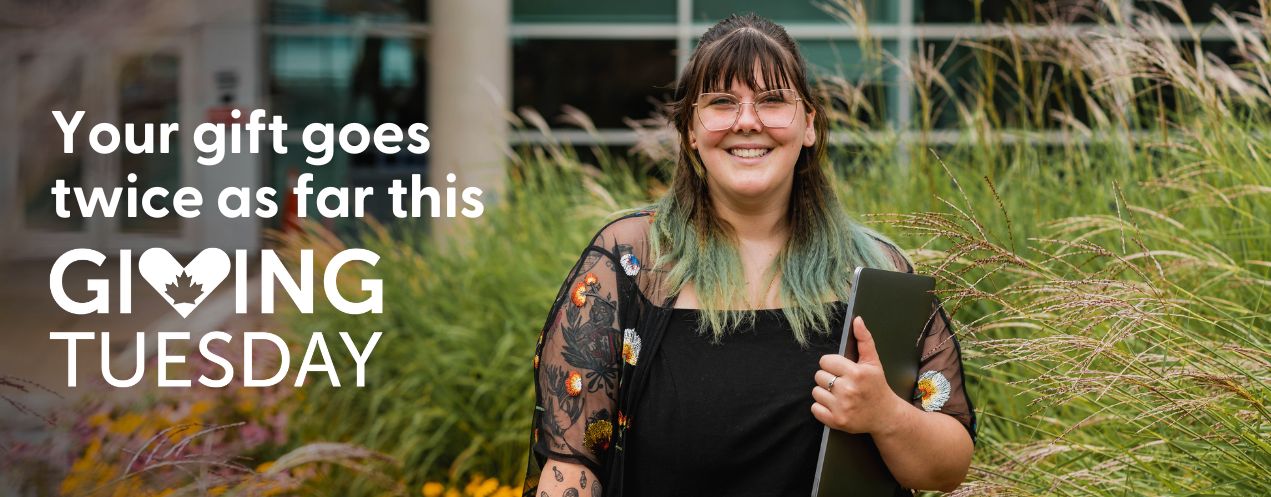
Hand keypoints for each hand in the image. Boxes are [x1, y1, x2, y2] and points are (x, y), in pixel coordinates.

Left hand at [811, 317, 905, 434]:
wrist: (886, 416)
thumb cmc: (877, 386)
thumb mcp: (873, 362)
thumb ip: (864, 340)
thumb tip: (857, 320)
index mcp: (856, 373)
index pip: (825, 361)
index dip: (832, 365)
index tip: (842, 370)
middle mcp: (848, 390)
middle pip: (818, 376)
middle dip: (828, 378)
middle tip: (841, 384)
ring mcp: (842, 407)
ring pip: (815, 392)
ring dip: (824, 393)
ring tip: (839, 395)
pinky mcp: (836, 421)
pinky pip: (815, 409)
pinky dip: (822, 408)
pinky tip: (835, 406)